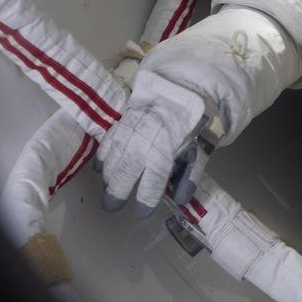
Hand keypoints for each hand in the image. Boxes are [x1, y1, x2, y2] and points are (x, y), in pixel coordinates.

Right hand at [96, 70, 205, 216]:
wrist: (184, 88)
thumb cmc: (194, 124)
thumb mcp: (200, 150)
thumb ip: (190, 176)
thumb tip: (180, 199)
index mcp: (164, 154)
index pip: (151, 185)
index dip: (145, 201)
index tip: (141, 213)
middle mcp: (142, 145)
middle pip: (123, 175)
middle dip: (116, 193)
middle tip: (111, 206)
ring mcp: (129, 132)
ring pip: (111, 160)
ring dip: (109, 176)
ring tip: (109, 187)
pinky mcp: (122, 121)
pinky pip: (107, 143)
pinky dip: (102, 156)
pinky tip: (100, 168)